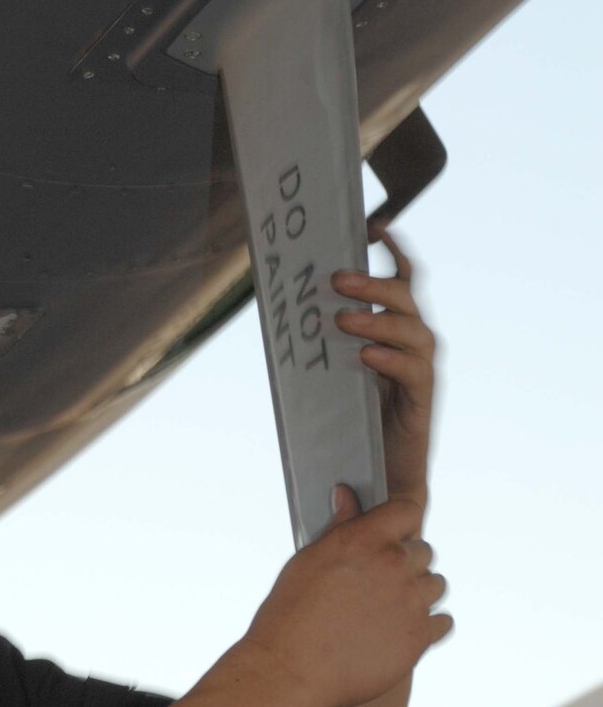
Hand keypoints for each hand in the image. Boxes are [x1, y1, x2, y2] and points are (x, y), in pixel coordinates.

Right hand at [245, 493, 453, 706]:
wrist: (289, 672)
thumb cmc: (289, 616)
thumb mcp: (308, 561)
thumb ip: (339, 526)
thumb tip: (347, 494)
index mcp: (364, 540)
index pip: (407, 511)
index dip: (399, 524)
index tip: (389, 538)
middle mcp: (393, 566)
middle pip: (424, 551)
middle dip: (405, 564)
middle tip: (377, 586)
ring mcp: (410, 602)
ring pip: (436, 586)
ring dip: (418, 594)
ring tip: (388, 612)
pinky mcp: (419, 638)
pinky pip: (443, 622)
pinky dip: (427, 627)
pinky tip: (400, 632)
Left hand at [332, 224, 436, 516]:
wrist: (379, 483)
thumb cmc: (349, 425)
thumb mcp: (328, 375)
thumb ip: (319, 346)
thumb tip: (285, 309)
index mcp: (394, 334)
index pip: (401, 284)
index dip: (394, 252)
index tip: (374, 224)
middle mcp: (412, 349)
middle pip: (407, 300)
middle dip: (374, 283)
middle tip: (336, 278)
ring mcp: (420, 375)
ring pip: (415, 331)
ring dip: (378, 319)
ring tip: (342, 319)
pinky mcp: (420, 405)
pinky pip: (414, 374)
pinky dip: (391, 360)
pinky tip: (366, 357)